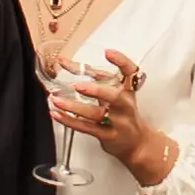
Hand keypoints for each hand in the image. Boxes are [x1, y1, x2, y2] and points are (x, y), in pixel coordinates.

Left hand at [47, 50, 174, 186]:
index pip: (130, 72)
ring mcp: (117, 122)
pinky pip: (87, 128)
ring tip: (57, 100)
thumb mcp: (117, 92)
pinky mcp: (107, 135)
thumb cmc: (123, 113)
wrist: (137, 142)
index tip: (108, 52)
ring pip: (95, 114)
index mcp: (128, 90)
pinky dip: (70, 121)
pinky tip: (57, 114)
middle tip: (77, 85)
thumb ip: (97, 77)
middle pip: (113, 96)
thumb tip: (68, 63)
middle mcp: (124, 105)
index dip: (121, 61)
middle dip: (95, 90)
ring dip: (74, 106)